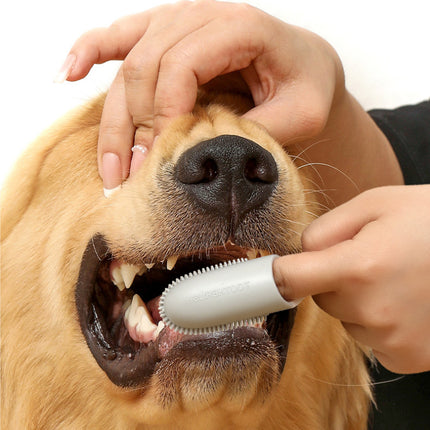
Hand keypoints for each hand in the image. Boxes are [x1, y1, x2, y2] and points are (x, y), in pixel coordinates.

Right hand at [58, 1, 344, 193]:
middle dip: (134, 129)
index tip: (163, 161)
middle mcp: (202, 17)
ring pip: (128, 64)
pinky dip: (91, 52)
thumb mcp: (302, 115)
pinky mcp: (166, 35)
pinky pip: (119, 37)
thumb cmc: (306, 85)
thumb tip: (205, 158)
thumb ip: (259, 131)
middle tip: (132, 178)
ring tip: (110, 168)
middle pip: (145, 68)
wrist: (305, 65)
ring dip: (113, 120)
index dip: (164, 117)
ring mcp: (179, 22)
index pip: (181, 67)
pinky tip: (68, 73)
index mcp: (239, 27)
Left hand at [273, 185, 429, 373]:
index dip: (274, 275)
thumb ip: (324, 228)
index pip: (289, 280)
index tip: (264, 276)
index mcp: (360, 267)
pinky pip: (369, 336)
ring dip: (358, 300)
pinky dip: (378, 320)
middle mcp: (373, 311)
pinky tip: (405, 300)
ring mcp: (391, 340)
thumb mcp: (374, 204)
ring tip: (395, 277)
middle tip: (370, 258)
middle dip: (332, 278)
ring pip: (345, 317)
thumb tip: (297, 254)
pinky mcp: (406, 357)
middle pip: (319, 297)